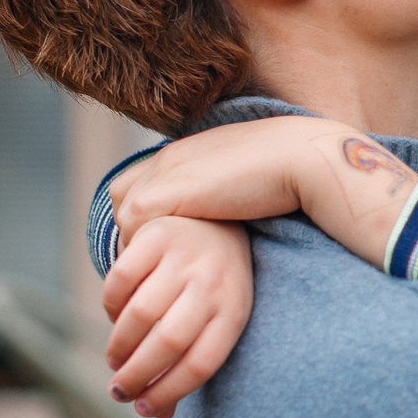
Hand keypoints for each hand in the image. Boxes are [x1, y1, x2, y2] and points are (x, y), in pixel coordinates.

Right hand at [102, 216, 253, 417]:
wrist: (217, 219)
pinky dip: (110, 308)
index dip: (169, 392)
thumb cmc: (213, 288)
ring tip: (115, 362)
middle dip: (137, 375)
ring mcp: (184, 256)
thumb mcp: (216, 322)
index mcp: (234, 311)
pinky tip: (115, 320)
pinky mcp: (155, 234)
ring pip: (140, 315)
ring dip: (119, 347)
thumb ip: (189, 363)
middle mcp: (212, 283)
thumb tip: (159, 414)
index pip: (202, 363)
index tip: (144, 409)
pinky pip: (120, 280)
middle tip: (119, 391)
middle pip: (169, 342)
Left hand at [112, 115, 354, 249]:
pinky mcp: (165, 194)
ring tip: (158, 267)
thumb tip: (224, 210)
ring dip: (136, 243)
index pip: (136, 180)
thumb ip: (220, 187)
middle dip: (131, 228)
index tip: (160, 240)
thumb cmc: (284, 171)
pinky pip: (133, 228)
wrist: (296, 159)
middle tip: (152, 259)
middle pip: (121, 196)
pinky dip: (142, 248)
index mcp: (183, 150)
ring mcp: (163, 173)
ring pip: (123, 215)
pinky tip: (167, 264)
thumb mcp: (241, 176)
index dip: (142, 212)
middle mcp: (166, 157)